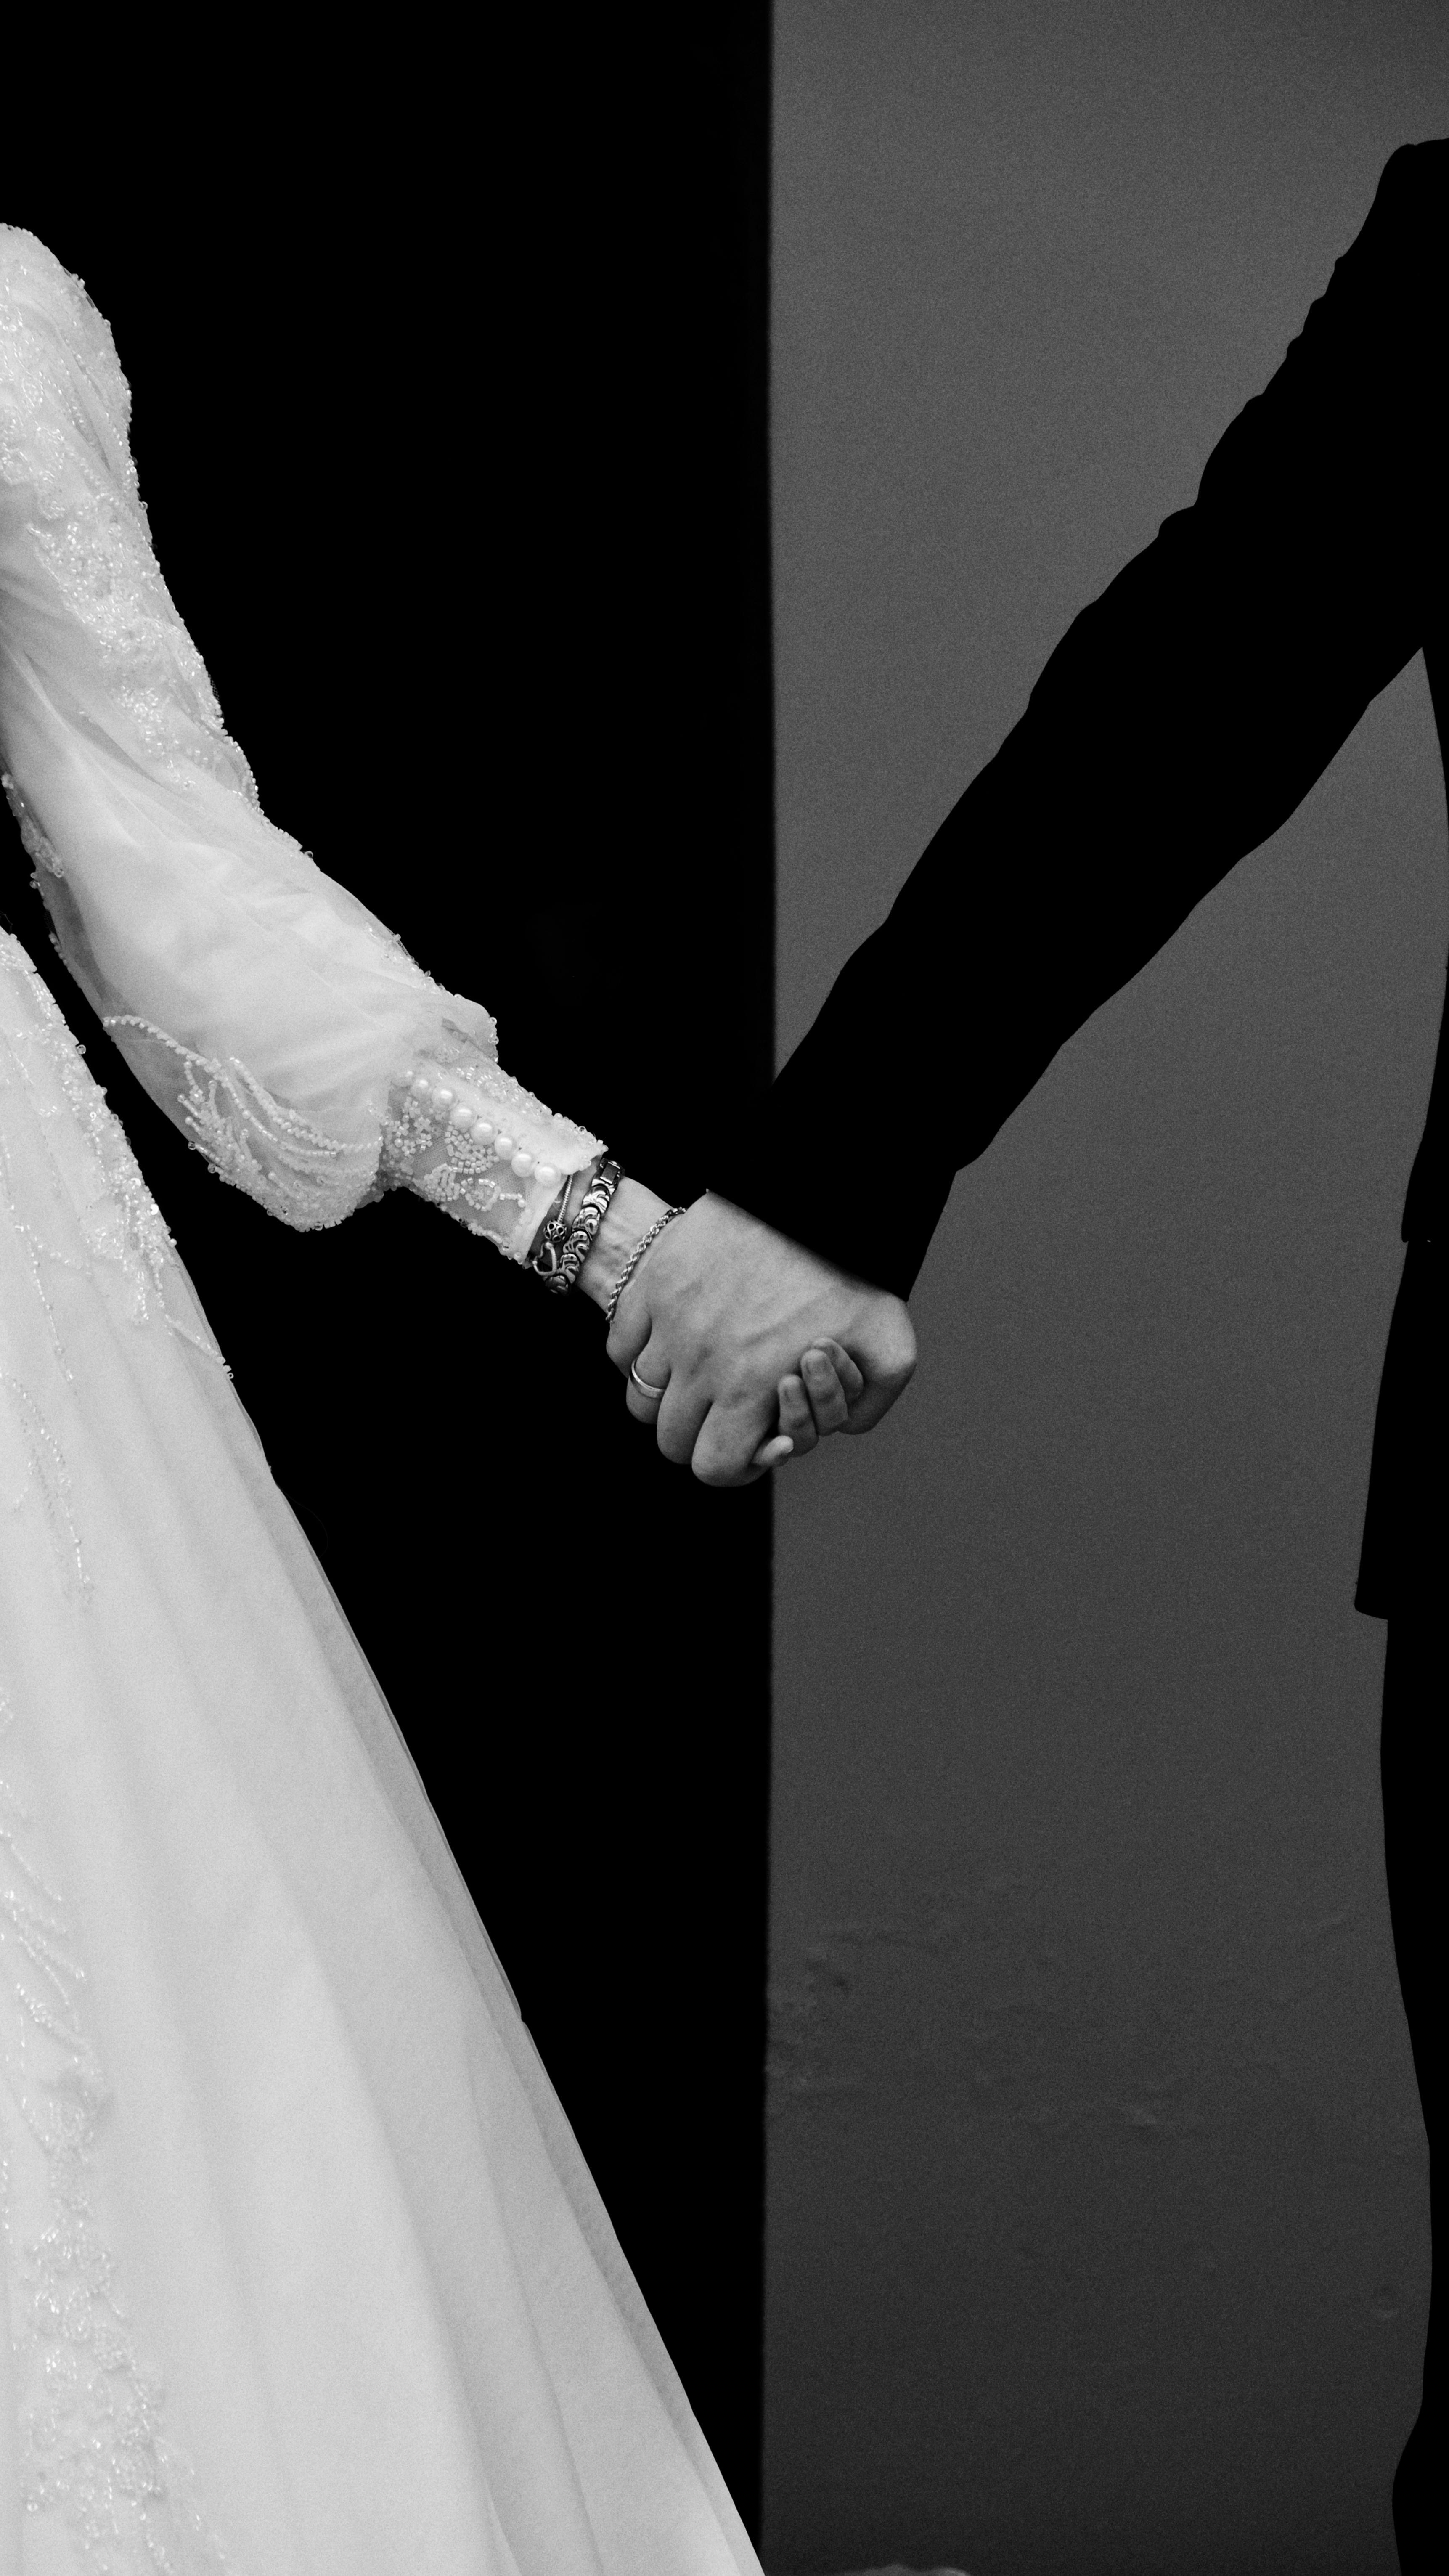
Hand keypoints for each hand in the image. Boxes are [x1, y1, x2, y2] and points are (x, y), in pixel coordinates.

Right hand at [605, 1192, 916, 1487]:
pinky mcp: (651, 1285)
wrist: (815, 1192)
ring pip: (639, 1397)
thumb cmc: (856, 1270)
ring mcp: (668, 1322)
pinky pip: (620, 1347)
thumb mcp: (890, 1347)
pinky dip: (640, 1354)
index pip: (713, 1468)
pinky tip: (676, 1340)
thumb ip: (867, 1406)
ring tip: (701, 1373)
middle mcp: (700, 1363)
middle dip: (702, 1435)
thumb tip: (835, 1434)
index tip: (753, 1441)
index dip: (735, 1465)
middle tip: (729, 1409)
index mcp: (751, 1387)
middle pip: (671, 1441)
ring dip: (668, 1398)